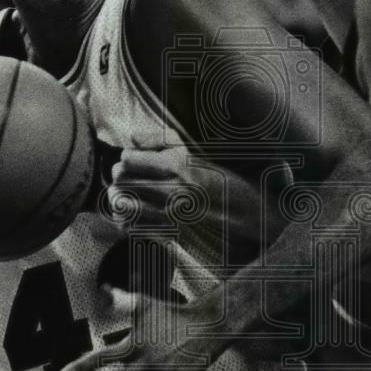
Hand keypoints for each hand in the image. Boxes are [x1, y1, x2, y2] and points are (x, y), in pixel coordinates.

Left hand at [108, 146, 289, 257]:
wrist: (249, 212)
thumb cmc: (222, 176)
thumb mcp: (195, 149)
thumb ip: (162, 139)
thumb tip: (132, 138)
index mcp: (178, 166)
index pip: (129, 159)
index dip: (128, 157)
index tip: (135, 158)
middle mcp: (172, 190)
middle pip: (123, 180)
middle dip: (121, 176)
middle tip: (129, 174)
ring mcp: (171, 214)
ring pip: (125, 204)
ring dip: (121, 197)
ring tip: (127, 193)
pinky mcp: (171, 232)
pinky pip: (135, 228)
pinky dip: (128, 220)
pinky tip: (134, 214)